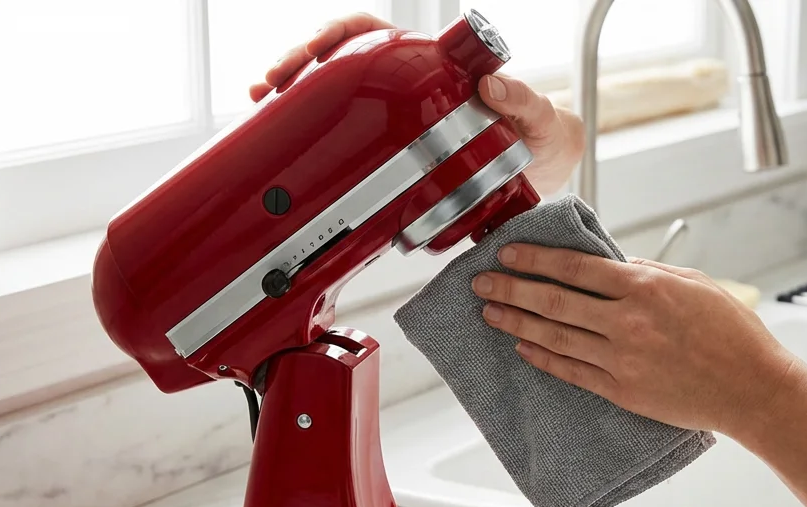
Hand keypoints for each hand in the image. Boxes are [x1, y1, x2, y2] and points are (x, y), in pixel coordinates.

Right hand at [248, 14, 583, 195]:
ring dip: (296, 97)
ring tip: (264, 104)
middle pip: (340, 61)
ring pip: (335, 96)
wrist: (541, 171)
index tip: (315, 51)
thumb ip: (523, 101)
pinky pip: (347, 139)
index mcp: (434, 66)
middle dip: (299, 65)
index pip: (375, 35)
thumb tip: (491, 86)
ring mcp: (396, 119)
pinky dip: (314, 140)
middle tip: (273, 83)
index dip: (338, 37)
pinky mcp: (392, 153)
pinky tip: (288, 147)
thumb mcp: (538, 120)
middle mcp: (409, 85)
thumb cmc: (538, 136)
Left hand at [471, 245, 801, 436]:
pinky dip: (543, 358)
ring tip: (490, 313)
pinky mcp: (622, 390)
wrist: (753, 389)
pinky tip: (522, 348)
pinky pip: (571, 371)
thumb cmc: (732, 334)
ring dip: (517, 323)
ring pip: (555, 336)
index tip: (508, 253)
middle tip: (482, 282)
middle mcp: (628, 321)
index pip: (576, 267)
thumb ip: (647, 272)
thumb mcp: (694, 284)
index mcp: (646, 287)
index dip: (536, 258)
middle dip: (512, 289)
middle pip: (554, 301)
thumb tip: (610, 264)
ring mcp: (622, 359)